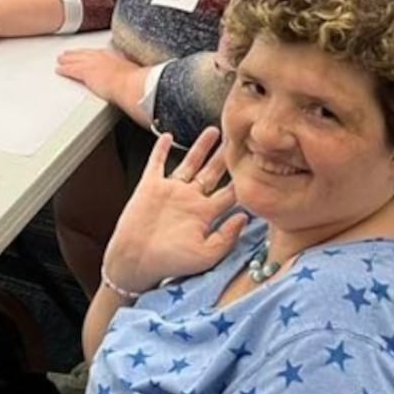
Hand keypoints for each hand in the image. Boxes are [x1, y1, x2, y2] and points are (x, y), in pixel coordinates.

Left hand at [55, 47, 142, 110]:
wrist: (131, 85)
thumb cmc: (135, 81)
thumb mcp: (133, 72)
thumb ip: (128, 72)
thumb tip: (132, 78)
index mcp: (113, 55)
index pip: (98, 53)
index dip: (90, 54)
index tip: (87, 54)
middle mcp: (101, 57)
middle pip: (84, 53)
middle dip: (76, 54)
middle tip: (68, 54)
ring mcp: (92, 63)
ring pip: (75, 59)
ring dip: (67, 60)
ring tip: (61, 60)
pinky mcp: (85, 72)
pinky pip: (71, 70)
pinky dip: (64, 70)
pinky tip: (59, 70)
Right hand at [101, 127, 248, 293]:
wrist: (136, 261)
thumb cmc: (171, 263)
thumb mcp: (206, 254)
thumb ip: (227, 236)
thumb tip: (245, 216)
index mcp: (206, 215)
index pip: (231, 194)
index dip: (244, 181)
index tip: (258, 165)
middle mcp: (191, 199)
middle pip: (214, 173)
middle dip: (227, 157)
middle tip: (240, 138)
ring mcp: (170, 191)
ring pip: (190, 163)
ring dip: (201, 147)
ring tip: (214, 131)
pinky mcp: (149, 186)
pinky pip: (156, 162)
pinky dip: (160, 149)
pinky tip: (167, 135)